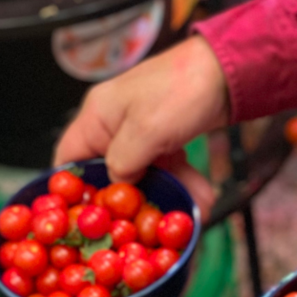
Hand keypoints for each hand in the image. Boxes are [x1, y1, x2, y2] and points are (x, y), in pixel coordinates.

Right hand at [54, 36, 228, 214]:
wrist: (228, 70)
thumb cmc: (183, 88)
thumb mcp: (146, 131)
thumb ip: (122, 163)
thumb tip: (116, 186)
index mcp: (97, 116)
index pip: (68, 161)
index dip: (75, 193)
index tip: (91, 220)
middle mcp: (115, 124)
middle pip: (109, 174)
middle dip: (131, 202)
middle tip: (146, 226)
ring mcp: (143, 131)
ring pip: (145, 174)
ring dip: (166, 195)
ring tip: (186, 213)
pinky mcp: (167, 136)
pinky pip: (168, 167)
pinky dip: (183, 182)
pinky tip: (201, 197)